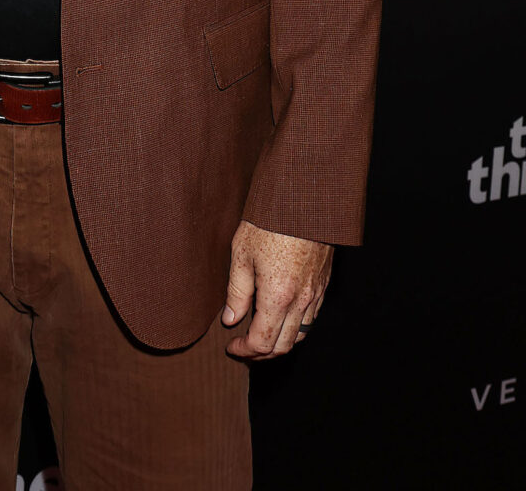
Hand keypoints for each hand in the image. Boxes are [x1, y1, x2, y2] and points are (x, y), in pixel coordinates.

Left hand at [220, 218, 332, 359]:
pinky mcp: (323, 284)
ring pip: (300, 336)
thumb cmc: (270, 221)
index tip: (231, 346)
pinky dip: (295, 328)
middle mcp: (301, 301)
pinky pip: (311, 319)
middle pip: (283, 347)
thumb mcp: (242, 252)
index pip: (262, 343)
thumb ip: (236, 291)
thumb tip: (230, 319)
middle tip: (243, 347)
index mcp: (278, 296)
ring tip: (261, 336)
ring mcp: (316, 294)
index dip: (245, 351)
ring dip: (279, 343)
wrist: (305, 199)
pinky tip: (281, 317)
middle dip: (261, 354)